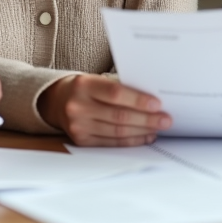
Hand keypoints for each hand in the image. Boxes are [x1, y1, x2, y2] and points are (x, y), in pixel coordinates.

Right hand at [37, 74, 171, 146]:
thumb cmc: (85, 88)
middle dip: (146, 119)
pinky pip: (111, 143)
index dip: (138, 100)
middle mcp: (78, 106)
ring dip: (142, 131)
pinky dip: (131, 140)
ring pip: (117, 131)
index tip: (157, 104)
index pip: (115, 93)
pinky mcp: (81, 140)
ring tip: (158, 128)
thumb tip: (151, 100)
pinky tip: (144, 136)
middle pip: (119, 116)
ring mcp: (78, 126)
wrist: (56, 100)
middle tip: (166, 119)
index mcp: (83, 85)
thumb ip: (118, 87)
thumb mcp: (96, 79)